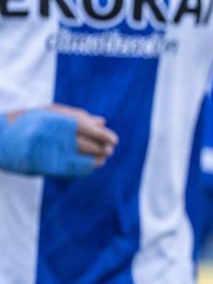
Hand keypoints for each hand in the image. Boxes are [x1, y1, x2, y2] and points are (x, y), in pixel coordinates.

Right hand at [1, 104, 117, 175]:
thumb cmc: (27, 122)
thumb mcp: (50, 113)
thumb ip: (76, 116)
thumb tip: (102, 122)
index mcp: (52, 120)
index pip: (84, 127)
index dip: (102, 135)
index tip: (114, 140)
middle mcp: (49, 135)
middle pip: (83, 143)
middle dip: (100, 148)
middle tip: (110, 151)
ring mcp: (43, 151)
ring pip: (77, 158)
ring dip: (94, 160)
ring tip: (103, 159)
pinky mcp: (39, 166)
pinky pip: (66, 169)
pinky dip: (81, 169)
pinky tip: (90, 167)